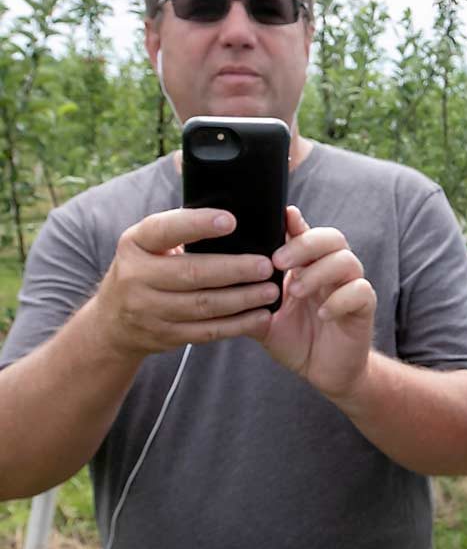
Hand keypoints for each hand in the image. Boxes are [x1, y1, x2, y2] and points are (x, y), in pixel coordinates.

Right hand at [94, 208, 279, 356]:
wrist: (113, 322)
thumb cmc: (144, 268)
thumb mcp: (146, 243)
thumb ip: (177, 229)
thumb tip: (230, 213)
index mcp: (135, 244)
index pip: (165, 230)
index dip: (198, 224)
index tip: (231, 221)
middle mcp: (136, 277)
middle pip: (192, 273)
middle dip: (234, 269)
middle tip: (266, 265)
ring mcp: (149, 311)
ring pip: (204, 306)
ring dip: (242, 299)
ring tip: (270, 290)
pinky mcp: (165, 336)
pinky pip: (207, 331)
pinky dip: (237, 325)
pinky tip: (260, 317)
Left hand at [260, 205, 375, 401]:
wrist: (326, 373)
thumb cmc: (297, 341)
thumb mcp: (266, 320)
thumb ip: (250, 299)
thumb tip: (222, 281)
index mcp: (308, 267)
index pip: (305, 234)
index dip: (295, 222)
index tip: (283, 216)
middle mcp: (331, 271)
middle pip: (331, 238)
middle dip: (305, 244)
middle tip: (278, 262)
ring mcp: (350, 287)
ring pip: (347, 260)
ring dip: (319, 272)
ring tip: (295, 291)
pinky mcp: (364, 307)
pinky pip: (360, 291)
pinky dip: (340, 299)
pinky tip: (322, 313)